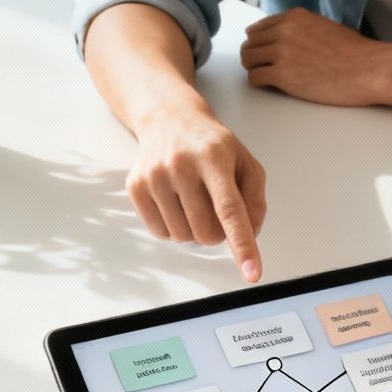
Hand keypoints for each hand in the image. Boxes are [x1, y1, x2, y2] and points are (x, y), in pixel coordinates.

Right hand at [130, 102, 266, 281]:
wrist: (169, 118)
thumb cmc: (211, 144)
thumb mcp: (245, 160)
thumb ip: (255, 197)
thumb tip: (251, 233)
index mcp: (215, 158)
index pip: (231, 209)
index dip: (243, 244)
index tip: (252, 273)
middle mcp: (182, 166)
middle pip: (206, 232)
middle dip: (218, 233)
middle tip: (216, 210)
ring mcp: (155, 176)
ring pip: (182, 237)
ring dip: (194, 230)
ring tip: (195, 202)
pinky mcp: (135, 186)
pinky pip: (160, 232)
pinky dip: (173, 228)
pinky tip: (176, 203)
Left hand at [240, 7, 391, 106]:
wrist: (368, 69)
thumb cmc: (354, 52)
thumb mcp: (324, 26)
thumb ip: (301, 28)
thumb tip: (287, 38)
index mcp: (294, 17)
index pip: (259, 27)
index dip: (259, 42)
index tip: (263, 51)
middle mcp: (284, 31)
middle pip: (250, 43)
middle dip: (254, 56)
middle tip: (263, 66)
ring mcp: (281, 53)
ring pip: (247, 59)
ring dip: (254, 68)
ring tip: (268, 76)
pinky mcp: (282, 75)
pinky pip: (255, 78)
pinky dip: (260, 83)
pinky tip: (273, 85)